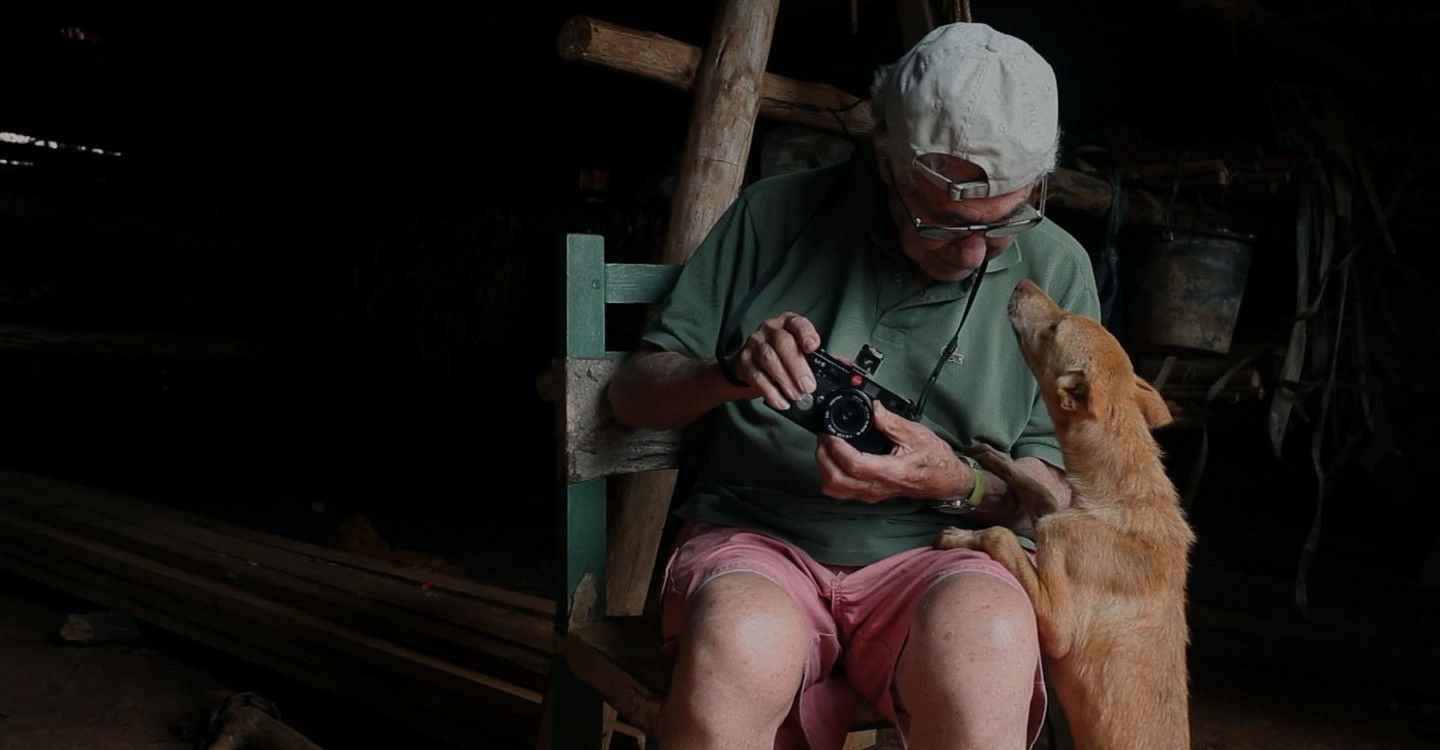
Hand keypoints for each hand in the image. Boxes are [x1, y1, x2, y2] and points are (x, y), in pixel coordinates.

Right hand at [725, 312, 822, 410]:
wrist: (749, 364)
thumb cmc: (781, 355)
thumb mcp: (801, 352)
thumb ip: (821, 358)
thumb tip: (844, 364)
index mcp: (788, 323)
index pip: (797, 323)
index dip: (805, 333)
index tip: (813, 347)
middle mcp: (770, 329)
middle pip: (783, 343)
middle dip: (797, 366)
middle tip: (808, 386)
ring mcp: (754, 344)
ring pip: (768, 358)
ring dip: (784, 380)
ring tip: (796, 396)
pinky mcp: (743, 361)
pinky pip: (756, 376)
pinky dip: (770, 391)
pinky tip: (781, 401)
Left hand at [815, 401, 984, 502]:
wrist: (946, 480)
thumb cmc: (935, 460)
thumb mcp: (916, 434)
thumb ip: (891, 421)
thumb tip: (873, 407)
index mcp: (891, 472)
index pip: (854, 465)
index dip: (836, 448)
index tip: (830, 432)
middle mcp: (878, 488)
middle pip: (836, 482)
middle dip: (823, 458)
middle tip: (825, 437)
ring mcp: (872, 494)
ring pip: (835, 489)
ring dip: (825, 468)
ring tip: (828, 447)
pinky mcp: (870, 495)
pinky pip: (841, 491)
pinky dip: (831, 475)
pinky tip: (834, 459)